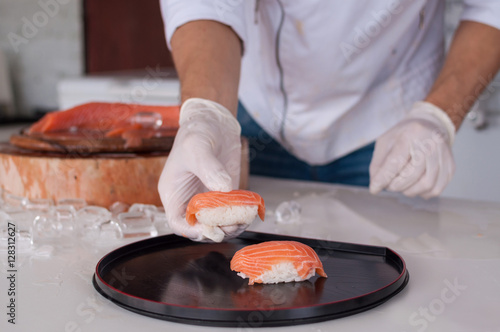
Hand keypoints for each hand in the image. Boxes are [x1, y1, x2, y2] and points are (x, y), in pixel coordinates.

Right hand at [158, 98, 242, 240]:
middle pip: (199, 227)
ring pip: (217, 224)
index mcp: (174, 193)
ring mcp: (208, 199)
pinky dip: (240, 216)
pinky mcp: (225, 194)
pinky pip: (231, 213)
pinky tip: (250, 211)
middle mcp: (189, 200)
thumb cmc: (196, 132)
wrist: (214, 122)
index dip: (192, 230)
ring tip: (243, 219)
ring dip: (231, 226)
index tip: (210, 228)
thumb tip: (223, 188)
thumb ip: (209, 168)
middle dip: (216, 230)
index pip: (177, 222)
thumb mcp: (197, 147)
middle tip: (232, 224)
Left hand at [369, 101, 455, 198]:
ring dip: (409, 191)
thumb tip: (376, 185)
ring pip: (426, 184)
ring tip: (401, 185)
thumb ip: (378, 163)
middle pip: (412, 175)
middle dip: (396, 185)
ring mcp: (444, 155)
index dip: (383, 179)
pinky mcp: (450, 165)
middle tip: (389, 185)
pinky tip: (415, 186)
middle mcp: (431, 143)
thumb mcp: (385, 142)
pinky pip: (437, 189)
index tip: (374, 189)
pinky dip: (422, 193)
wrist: (430, 125)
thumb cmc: (403, 135)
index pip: (396, 162)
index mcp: (411, 134)